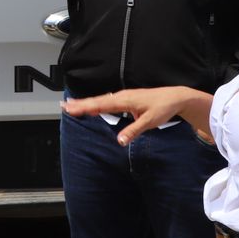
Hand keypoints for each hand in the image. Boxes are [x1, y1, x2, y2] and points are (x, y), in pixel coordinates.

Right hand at [64, 86, 198, 143]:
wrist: (175, 97)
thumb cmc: (163, 108)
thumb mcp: (150, 122)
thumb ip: (133, 130)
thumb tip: (119, 141)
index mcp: (125, 100)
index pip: (101, 104)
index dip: (85, 107)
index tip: (71, 108)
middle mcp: (122, 96)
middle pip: (97, 101)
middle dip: (80, 104)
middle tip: (64, 106)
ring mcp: (123, 97)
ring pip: (101, 100)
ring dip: (86, 103)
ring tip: (72, 105)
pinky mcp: (126, 100)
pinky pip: (108, 101)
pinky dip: (97, 103)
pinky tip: (91, 107)